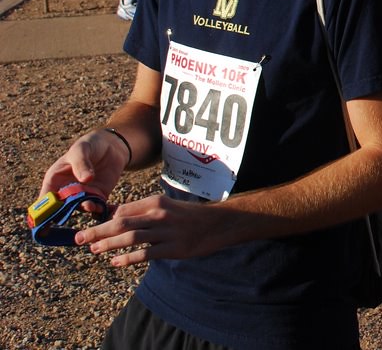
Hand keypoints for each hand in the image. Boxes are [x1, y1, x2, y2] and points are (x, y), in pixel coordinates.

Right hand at [38, 130, 129, 206]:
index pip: (45, 199)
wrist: (111, 145)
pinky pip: (97, 206)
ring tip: (89, 205)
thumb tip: (86, 180)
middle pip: (61, 208)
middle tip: (71, 210)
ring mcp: (83, 194)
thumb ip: (81, 164)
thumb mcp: (81, 150)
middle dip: (65, 212)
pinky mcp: (99, 195)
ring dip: (84, 208)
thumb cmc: (89, 145)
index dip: (43, 210)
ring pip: (80, 208)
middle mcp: (67, 190)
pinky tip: (100, 206)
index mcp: (55, 180)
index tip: (45, 217)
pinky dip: (98, 208)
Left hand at [75, 194, 225, 266]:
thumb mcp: (165, 207)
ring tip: (94, 250)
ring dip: (108, 245)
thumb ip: (141, 211)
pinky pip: (146, 254)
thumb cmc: (187, 216)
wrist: (217, 224)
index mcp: (156, 202)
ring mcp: (166, 232)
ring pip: (131, 238)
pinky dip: (128, 258)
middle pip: (121, 223)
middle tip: (79, 239)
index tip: (88, 227)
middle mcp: (159, 215)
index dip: (103, 219)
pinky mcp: (173, 248)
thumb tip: (112, 214)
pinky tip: (115, 262)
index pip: (123, 210)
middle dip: (97, 231)